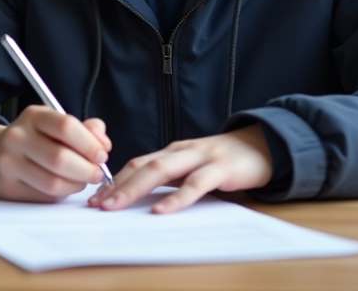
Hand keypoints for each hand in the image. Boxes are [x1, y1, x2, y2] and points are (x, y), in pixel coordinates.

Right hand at [0, 106, 111, 201]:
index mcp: (34, 116)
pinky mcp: (8, 187)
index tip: (102, 154)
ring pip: (53, 182)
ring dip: (76, 185)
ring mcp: (9, 163)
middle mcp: (18, 136)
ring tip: (82, 180)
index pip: (66, 126)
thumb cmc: (33, 139)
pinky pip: (44, 196)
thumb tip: (103, 143)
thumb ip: (84, 129)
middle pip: (60, 158)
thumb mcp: (55, 125)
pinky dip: (62, 194)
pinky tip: (65, 186)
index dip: (90, 144)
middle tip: (97, 173)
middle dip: (87, 169)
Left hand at [88, 124, 273, 213]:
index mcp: (171, 151)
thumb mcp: (192, 166)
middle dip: (117, 186)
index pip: (136, 164)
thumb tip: (138, 197)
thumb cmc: (222, 161)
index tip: (95, 199)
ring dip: (135, 189)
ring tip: (117, 206)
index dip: (114, 181)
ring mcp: (201, 157)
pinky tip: (162, 210)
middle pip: (143, 166)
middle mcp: (181, 151)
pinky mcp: (221, 168)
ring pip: (162, 170)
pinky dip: (177, 198)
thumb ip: (170, 178)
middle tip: (97, 205)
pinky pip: (196, 184)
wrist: (262, 146)